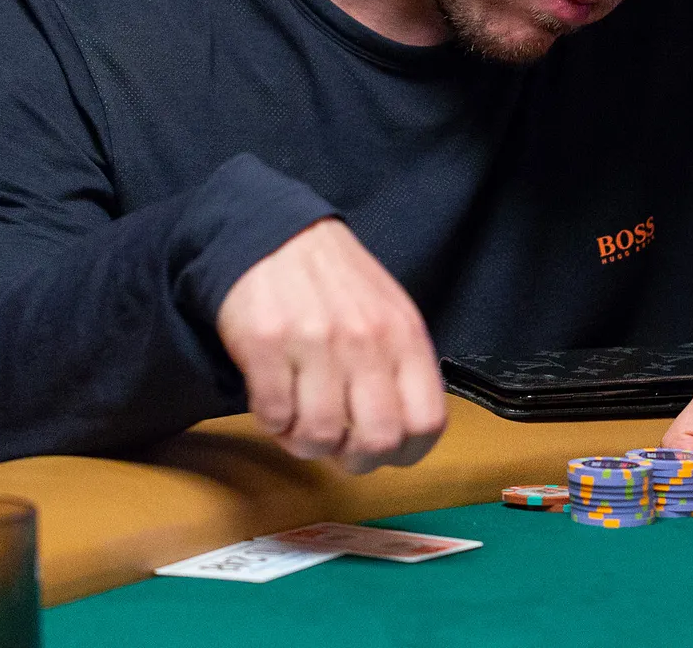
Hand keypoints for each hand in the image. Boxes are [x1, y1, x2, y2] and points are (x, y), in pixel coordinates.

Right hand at [216, 218, 447, 473]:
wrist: (273, 234)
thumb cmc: (334, 282)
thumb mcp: (388, 312)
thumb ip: (401, 368)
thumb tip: (401, 436)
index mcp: (403, 335)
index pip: (426, 422)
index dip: (407, 452)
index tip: (385, 451)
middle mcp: (364, 339)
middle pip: (376, 441)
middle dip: (354, 459)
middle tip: (337, 445)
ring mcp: (314, 341)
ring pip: (320, 435)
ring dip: (305, 441)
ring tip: (299, 419)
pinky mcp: (265, 343)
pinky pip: (274, 416)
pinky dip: (272, 421)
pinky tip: (274, 399)